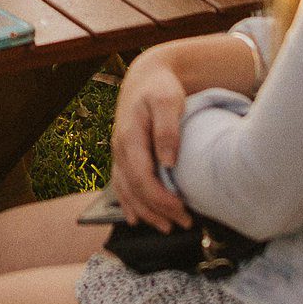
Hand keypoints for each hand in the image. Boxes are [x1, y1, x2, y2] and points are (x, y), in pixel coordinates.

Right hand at [108, 52, 192, 230]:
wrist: (145, 77)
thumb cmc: (160, 88)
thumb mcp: (167, 101)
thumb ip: (167, 130)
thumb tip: (168, 162)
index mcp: (130, 137)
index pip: (141, 177)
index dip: (159, 198)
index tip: (181, 209)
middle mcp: (120, 149)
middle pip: (134, 190)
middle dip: (157, 211)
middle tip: (183, 224)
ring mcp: (119, 154)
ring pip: (126, 191)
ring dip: (145, 212)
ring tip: (166, 227)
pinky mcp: (123, 156)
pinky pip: (121, 186)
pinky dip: (129, 204)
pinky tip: (137, 219)